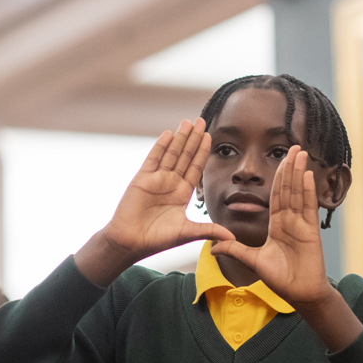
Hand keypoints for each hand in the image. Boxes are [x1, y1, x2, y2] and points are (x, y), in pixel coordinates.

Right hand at [77, 119, 231, 284]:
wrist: (130, 242)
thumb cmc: (156, 239)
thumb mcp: (186, 233)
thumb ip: (208, 230)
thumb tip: (232, 236)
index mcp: (182, 194)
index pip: (196, 168)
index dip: (202, 152)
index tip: (210, 137)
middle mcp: (170, 183)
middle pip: (185, 156)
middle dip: (193, 139)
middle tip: (201, 120)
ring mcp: (156, 179)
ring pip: (170, 154)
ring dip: (179, 138)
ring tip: (187, 122)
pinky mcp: (142, 179)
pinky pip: (153, 159)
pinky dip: (160, 146)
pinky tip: (168, 134)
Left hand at [211, 145, 331, 307]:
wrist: (300, 294)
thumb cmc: (281, 279)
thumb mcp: (253, 261)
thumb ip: (235, 251)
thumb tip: (211, 248)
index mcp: (277, 226)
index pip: (276, 196)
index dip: (277, 178)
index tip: (279, 160)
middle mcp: (291, 221)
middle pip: (289, 189)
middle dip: (290, 168)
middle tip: (293, 146)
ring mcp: (302, 225)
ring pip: (299, 194)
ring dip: (299, 172)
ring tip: (300, 153)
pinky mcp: (311, 231)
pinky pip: (308, 207)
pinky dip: (307, 191)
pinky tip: (307, 174)